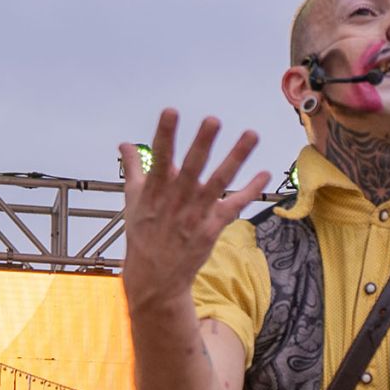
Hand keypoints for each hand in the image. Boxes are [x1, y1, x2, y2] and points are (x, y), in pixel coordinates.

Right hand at [118, 111, 269, 310]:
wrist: (154, 278)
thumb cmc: (142, 235)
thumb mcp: (132, 200)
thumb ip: (133, 168)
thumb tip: (124, 144)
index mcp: (155, 190)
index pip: (159, 157)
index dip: (165, 134)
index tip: (171, 112)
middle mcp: (176, 200)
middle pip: (192, 167)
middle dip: (202, 143)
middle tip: (212, 120)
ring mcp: (195, 214)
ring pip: (219, 181)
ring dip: (236, 157)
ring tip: (251, 135)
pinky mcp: (211, 227)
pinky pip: (234, 206)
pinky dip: (250, 190)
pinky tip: (265, 173)